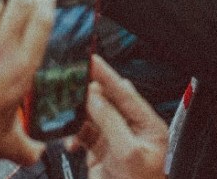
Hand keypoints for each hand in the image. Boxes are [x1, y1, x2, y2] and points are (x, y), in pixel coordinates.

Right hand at [70, 56, 166, 178]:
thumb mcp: (126, 153)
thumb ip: (110, 123)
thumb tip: (96, 98)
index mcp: (149, 127)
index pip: (127, 94)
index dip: (108, 76)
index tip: (93, 61)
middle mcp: (134, 132)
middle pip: (110, 103)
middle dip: (91, 91)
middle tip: (73, 77)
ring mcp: (117, 143)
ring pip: (95, 118)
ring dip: (80, 113)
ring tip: (67, 105)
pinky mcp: (101, 155)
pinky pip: (85, 136)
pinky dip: (75, 135)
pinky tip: (72, 140)